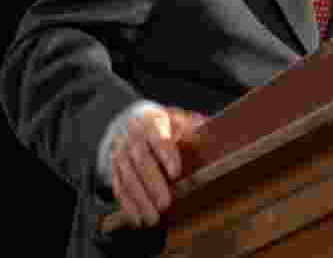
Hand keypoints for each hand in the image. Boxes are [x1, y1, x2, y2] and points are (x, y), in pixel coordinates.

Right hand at [109, 105, 206, 227]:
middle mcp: (133, 137)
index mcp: (152, 122)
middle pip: (142, 161)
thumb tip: (209, 138)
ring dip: (140, 200)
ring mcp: (121, 153)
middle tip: (166, 204)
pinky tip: (138, 219)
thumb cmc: (166, 125)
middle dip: (154, 185)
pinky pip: (119, 188)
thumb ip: (193, 130)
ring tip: (153, 219)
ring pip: (128, 178)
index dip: (167, 155)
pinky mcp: (114, 169)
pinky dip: (128, 205)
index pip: (159, 138)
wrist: (133, 121)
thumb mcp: (180, 120)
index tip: (176, 173)